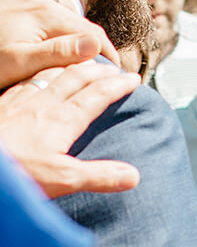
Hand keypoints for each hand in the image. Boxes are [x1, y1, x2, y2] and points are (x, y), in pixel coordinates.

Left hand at [0, 0, 119, 84]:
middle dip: (92, 45)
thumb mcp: (20, 63)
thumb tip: (96, 44)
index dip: (108, 55)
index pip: (93, 34)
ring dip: (72, 30)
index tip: (116, 75)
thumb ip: (59, 52)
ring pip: (62, 10)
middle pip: (79, 22)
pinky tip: (47, 28)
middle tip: (95, 71)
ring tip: (71, 53)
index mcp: (46, 13)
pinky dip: (51, 15)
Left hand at [0, 61, 139, 196]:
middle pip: (76, 77)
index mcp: (62, 120)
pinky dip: (43, 76)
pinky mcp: (3, 104)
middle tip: (115, 68)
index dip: (117, 86)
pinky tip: (40, 80)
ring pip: (51, 74)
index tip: (134, 79)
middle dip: (99, 70)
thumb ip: (99, 176)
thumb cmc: (17, 173)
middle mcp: (43, 104)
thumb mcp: (62, 180)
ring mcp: (20, 101)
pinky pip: (27, 82)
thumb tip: (134, 176)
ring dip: (72, 67)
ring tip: (83, 66)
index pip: (97, 95)